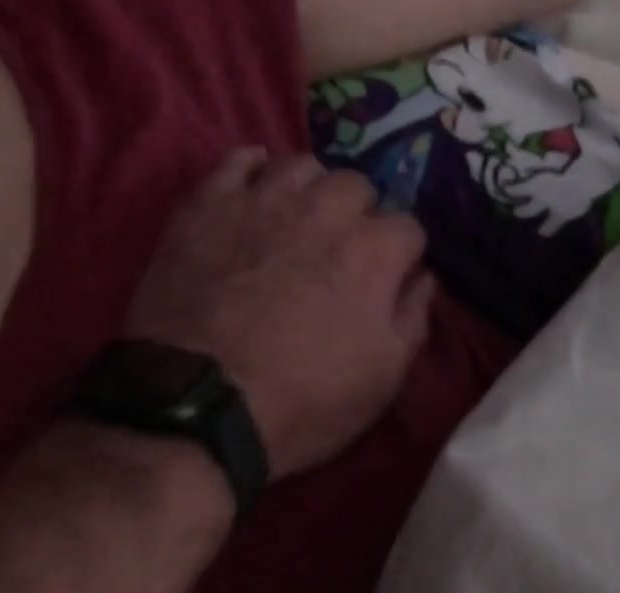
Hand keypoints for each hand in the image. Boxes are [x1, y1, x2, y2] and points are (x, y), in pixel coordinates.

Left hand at [127, 148, 433, 477]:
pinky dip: (251, 169)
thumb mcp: (382, 380)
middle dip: (356, 215)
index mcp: (372, 251)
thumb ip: (411, 318)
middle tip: (336, 254)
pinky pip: (237, 161)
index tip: (385, 280)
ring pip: (300, 166)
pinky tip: (252, 191)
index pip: (408, 229)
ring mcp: (260, 200)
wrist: (198, 404)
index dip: (399, 257)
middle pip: (356, 186)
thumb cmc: (301, 402)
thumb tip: (422, 278)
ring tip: (295, 221)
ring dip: (308, 189)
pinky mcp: (205, 205)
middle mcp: (322, 209)